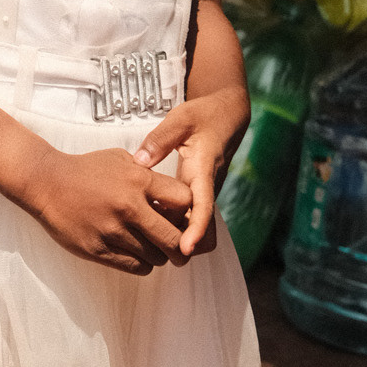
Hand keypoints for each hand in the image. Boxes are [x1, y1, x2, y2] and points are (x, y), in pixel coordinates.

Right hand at [27, 148, 195, 275]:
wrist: (46, 182)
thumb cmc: (86, 170)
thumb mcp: (121, 159)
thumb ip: (149, 175)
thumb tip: (178, 197)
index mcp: (138, 179)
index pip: (185, 202)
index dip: (188, 211)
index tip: (181, 216)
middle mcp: (128, 206)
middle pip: (175, 240)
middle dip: (181, 246)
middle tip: (178, 247)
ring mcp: (112, 230)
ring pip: (156, 257)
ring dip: (158, 255)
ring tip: (150, 246)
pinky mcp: (98, 249)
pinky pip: (135, 267)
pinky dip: (141, 263)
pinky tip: (134, 252)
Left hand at [132, 86, 249, 257]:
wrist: (227, 115)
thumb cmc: (203, 116)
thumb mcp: (180, 119)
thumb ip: (159, 139)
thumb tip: (140, 162)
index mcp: (204, 170)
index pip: (204, 206)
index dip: (196, 230)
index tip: (184, 248)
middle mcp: (207, 186)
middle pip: (203, 227)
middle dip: (188, 244)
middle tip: (157, 250)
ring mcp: (204, 191)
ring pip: (198, 225)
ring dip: (181, 235)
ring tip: (148, 236)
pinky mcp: (200, 192)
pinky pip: (192, 216)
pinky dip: (178, 224)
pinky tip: (152, 219)